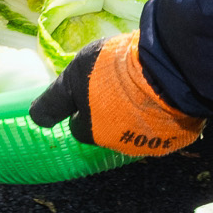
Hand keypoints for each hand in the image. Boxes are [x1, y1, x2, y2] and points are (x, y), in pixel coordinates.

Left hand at [28, 35, 203, 156]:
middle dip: (108, 112)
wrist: (167, 69)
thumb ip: (54, 100)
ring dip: (134, 113)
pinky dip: (159, 113)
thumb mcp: (73, 76)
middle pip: (106, 130)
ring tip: (140, 85)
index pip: (77, 126)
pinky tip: (160, 93)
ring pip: (134, 128)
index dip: (80, 107)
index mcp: (91, 131)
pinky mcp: (176, 134)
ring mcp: (149, 142)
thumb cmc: (114, 71)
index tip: (89, 91)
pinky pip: (162, 124)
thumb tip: (36, 120)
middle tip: (116, 86)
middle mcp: (118, 144)